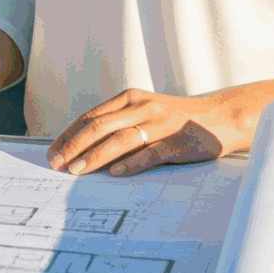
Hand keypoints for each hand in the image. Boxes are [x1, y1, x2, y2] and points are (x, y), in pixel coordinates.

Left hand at [46, 86, 247, 176]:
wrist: (221, 117)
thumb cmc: (176, 118)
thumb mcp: (145, 111)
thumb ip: (118, 122)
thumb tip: (82, 146)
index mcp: (131, 98)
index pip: (91, 117)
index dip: (69, 135)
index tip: (52, 152)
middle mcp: (143, 107)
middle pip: (99, 126)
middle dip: (73, 146)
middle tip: (56, 164)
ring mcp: (161, 124)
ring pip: (120, 139)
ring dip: (95, 156)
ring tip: (76, 171)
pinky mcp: (177, 143)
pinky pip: (151, 153)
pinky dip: (131, 163)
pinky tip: (115, 173)